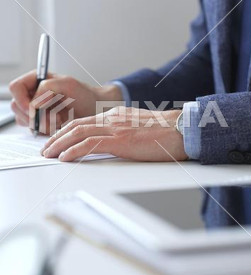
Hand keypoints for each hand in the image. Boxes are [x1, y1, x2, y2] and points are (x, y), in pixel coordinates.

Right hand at [9, 70, 122, 134]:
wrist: (95, 110)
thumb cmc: (85, 94)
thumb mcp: (67, 85)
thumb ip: (46, 88)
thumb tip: (33, 103)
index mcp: (36, 79)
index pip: (16, 88)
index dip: (22, 99)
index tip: (34, 109)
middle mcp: (33, 93)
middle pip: (18, 106)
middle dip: (34, 116)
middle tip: (53, 119)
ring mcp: (35, 108)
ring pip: (24, 119)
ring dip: (41, 124)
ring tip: (59, 120)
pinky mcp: (40, 121)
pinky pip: (33, 129)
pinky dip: (45, 129)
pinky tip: (58, 124)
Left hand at [41, 107, 187, 161]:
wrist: (182, 130)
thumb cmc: (166, 133)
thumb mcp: (139, 130)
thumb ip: (123, 134)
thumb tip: (112, 145)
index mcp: (116, 116)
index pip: (83, 122)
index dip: (65, 132)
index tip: (56, 141)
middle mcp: (112, 118)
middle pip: (75, 126)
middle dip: (56, 138)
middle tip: (45, 149)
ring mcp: (115, 128)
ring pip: (78, 133)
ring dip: (59, 145)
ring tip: (48, 154)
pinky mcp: (120, 140)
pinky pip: (90, 144)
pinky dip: (74, 150)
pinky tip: (65, 158)